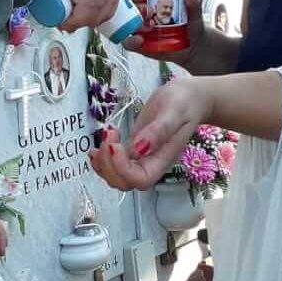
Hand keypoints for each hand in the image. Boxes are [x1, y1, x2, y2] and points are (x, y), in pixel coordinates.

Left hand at [89, 77, 210, 190]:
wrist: (187, 98)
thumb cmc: (184, 103)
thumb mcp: (174, 112)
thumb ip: (159, 131)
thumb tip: (139, 149)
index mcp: (163, 159)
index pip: (140, 179)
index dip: (122, 168)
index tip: (115, 144)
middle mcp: (151, 163)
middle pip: (124, 182)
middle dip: (108, 164)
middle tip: (109, 135)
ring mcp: (140, 158)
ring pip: (116, 176)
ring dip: (102, 163)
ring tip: (103, 137)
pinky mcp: (132, 149)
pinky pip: (114, 165)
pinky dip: (101, 160)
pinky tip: (95, 148)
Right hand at [121, 0, 205, 66]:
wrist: (193, 45)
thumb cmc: (190, 23)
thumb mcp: (194, 12)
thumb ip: (195, 2)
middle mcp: (140, 12)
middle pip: (126, 6)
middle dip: (134, 7)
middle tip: (148, 11)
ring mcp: (137, 28)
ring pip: (124, 24)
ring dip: (132, 24)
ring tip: (149, 26)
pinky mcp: (138, 44)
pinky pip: (128, 42)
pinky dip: (131, 41)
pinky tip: (141, 40)